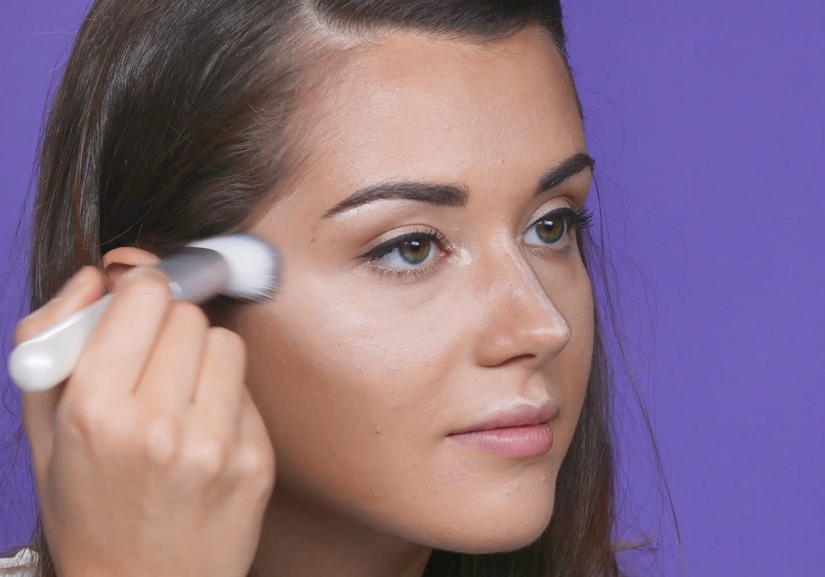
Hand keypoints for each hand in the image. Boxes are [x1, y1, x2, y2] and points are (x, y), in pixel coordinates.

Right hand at [15, 266, 275, 576]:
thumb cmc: (89, 511)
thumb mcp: (44, 433)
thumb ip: (51, 343)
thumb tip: (95, 279)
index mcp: (96, 414)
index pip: (145, 298)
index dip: (139, 293)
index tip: (136, 304)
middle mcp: (161, 428)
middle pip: (189, 315)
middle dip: (167, 326)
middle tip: (151, 360)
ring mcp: (216, 446)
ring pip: (225, 343)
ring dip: (202, 356)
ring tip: (179, 395)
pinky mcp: (256, 460)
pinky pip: (248, 389)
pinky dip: (226, 397)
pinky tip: (202, 431)